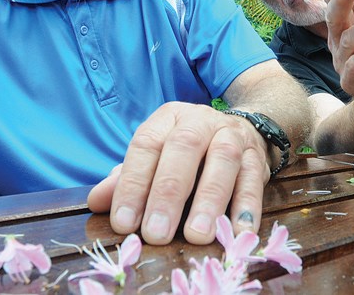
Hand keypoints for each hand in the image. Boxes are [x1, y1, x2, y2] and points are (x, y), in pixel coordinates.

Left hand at [86, 101, 269, 244]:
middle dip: (168, 193)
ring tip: (197, 235)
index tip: (122, 222)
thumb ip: (127, 178)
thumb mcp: (156, 157)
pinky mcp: (257, 157)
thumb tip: (96, 202)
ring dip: (209, 199)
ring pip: (222, 160)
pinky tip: (237, 233)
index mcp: (168, 118)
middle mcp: (200, 121)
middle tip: (156, 233)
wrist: (239, 130)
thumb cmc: (187, 152)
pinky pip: (254, 180)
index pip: (146, 145)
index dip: (132, 183)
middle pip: (183, 148)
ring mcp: (232, 136)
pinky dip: (246, 208)